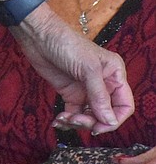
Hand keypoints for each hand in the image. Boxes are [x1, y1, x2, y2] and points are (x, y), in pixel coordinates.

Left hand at [11, 3, 133, 133]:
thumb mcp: (88, 68)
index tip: (99, 127)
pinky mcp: (70, 93)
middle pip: (106, 115)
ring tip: (64, 118)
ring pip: (90, 117)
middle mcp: (103, 84)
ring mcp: (86, 90)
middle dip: (92, 122)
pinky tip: (58, 121)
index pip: (124, 105)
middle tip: (76, 120)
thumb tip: (110, 121)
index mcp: (114, 75)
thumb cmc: (66, 43)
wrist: (38, 36)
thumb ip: (100, 96)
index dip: (114, 119)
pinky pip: (74, 114)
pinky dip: (67, 121)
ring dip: (78, 123)